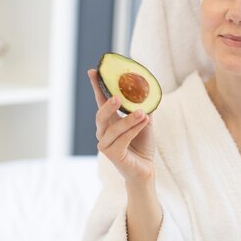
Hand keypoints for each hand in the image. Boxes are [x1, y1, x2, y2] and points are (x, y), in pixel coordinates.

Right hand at [88, 69, 154, 184]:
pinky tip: (144, 122)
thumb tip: (147, 87)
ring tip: (142, 112)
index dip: (97, 87)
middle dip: (108, 105)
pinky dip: (134, 130)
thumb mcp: (145, 121)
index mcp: (109, 121)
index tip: (93, 71)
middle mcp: (103, 132)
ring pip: (114, 128)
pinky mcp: (112, 155)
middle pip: (100, 115)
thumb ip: (143, 106)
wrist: (146, 169)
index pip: (101, 101)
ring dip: (129, 119)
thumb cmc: (142, 144)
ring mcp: (105, 144)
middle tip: (118, 97)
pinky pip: (123, 139)